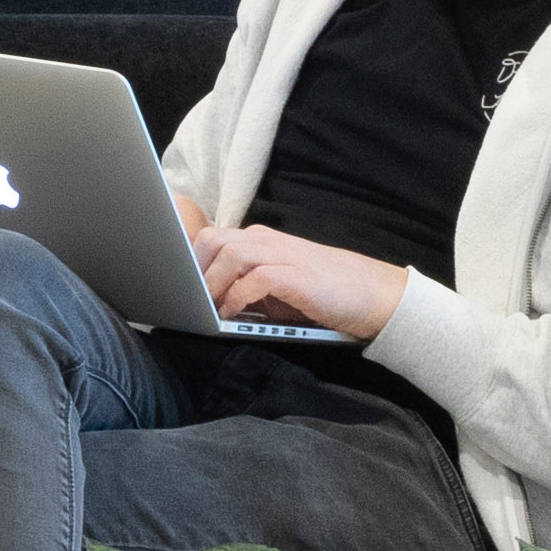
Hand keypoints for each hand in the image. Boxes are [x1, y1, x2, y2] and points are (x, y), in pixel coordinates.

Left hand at [189, 214, 408, 335]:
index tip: (176, 285)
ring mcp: (284, 255)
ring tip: (206, 307)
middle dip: (194, 268)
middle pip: (213, 239)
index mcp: (261, 242)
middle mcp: (269, 242)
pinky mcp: (298, 276)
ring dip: (212, 282)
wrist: (374, 295)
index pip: (212, 237)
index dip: (189, 260)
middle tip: (188, 298)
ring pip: (231, 253)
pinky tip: (232, 313)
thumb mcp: (278, 289)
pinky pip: (256, 278)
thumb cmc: (324, 294)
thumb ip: (247, 287)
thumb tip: (209, 303)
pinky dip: (238, 295)